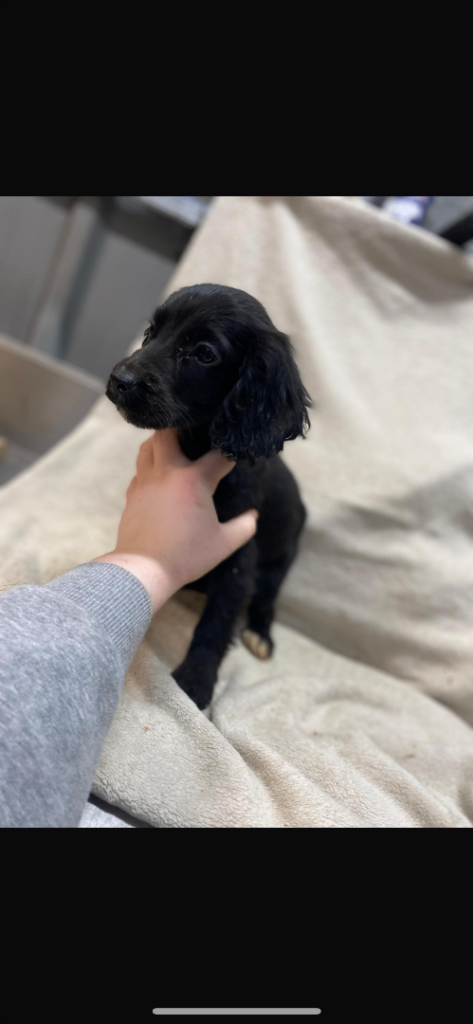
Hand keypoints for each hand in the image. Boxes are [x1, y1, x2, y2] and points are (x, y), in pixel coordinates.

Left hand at [93, 430, 257, 611]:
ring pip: (147, 446)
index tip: (236, 456)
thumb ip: (243, 527)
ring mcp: (146, 482)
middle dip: (181, 428)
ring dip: (160, 442)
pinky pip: (139, 470)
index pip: (217, 456)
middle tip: (193, 434)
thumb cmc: (186, 555)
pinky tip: (157, 476)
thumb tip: (253, 516)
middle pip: (168, 432)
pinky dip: (149, 466)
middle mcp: (167, 472)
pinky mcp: (132, 494)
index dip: (230, 454)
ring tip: (172, 447)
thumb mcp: (223, 544)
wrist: (144, 568)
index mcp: (194, 480)